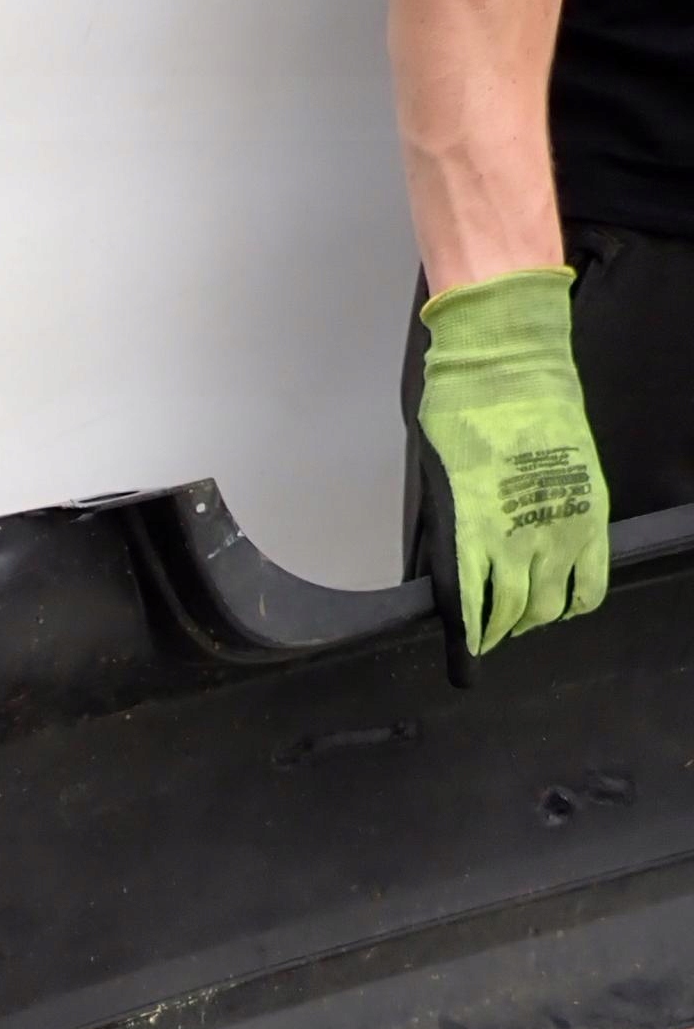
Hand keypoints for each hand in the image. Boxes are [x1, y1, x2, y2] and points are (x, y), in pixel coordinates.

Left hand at [416, 267, 609, 656]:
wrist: (511, 369)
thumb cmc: (462, 418)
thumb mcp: (439, 483)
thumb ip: (452, 532)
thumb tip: (457, 568)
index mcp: (469, 536)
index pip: (469, 611)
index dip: (470, 640)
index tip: (468, 658)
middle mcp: (515, 543)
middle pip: (511, 615)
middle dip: (500, 631)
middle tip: (495, 631)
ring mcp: (557, 532)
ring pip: (549, 606)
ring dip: (534, 618)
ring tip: (525, 616)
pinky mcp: (589, 516)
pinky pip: (590, 583)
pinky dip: (576, 603)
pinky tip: (564, 603)